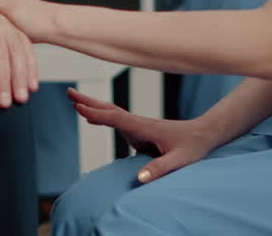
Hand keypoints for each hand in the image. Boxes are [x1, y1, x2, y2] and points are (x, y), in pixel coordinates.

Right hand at [68, 87, 217, 183]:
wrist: (203, 135)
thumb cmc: (193, 147)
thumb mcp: (180, 161)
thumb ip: (159, 169)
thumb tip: (138, 179)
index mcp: (145, 127)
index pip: (116, 118)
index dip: (97, 113)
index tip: (78, 107)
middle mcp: (138, 123)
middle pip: (109, 109)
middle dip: (89, 101)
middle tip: (69, 92)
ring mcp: (137, 126)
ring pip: (111, 113)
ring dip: (92, 106)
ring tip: (74, 101)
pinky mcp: (138, 132)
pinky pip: (115, 122)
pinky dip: (101, 117)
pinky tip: (92, 118)